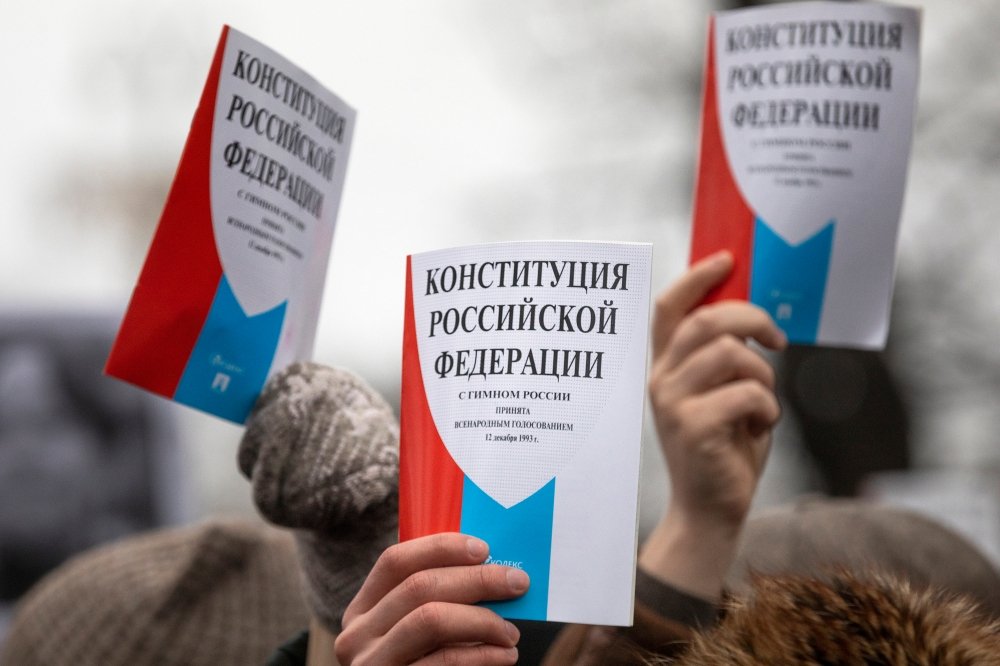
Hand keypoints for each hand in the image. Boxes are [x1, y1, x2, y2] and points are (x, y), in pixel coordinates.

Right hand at [334, 533, 528, 665]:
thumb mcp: (412, 633)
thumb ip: (436, 603)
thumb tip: (493, 571)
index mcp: (362, 610)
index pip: (396, 561)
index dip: (440, 548)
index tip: (484, 549)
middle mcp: (357, 635)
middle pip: (419, 586)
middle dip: (476, 579)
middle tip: (517, 582)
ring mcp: (371, 664)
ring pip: (430, 619)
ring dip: (482, 619)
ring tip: (511, 631)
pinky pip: (444, 661)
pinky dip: (481, 655)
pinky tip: (504, 656)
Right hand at [640, 251, 785, 598]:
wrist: (709, 510)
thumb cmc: (722, 448)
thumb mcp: (719, 394)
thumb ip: (723, 358)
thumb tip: (750, 315)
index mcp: (665, 367)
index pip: (668, 307)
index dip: (697, 278)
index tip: (727, 261)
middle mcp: (661, 379)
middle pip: (708, 320)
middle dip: (753, 319)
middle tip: (777, 340)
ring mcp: (673, 402)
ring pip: (733, 353)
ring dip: (764, 375)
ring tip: (762, 402)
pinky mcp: (694, 426)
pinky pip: (749, 393)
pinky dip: (768, 408)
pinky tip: (758, 427)